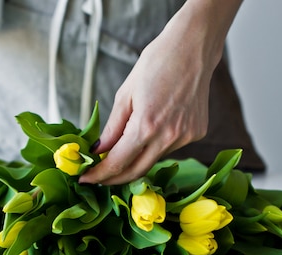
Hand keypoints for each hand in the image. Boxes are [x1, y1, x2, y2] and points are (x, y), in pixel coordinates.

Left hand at [79, 0, 241, 185]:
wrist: (192, 48)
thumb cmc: (155, 64)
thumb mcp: (125, 94)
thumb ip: (112, 128)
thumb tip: (98, 152)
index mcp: (146, 126)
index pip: (117, 163)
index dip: (99, 175)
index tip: (85, 179)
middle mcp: (168, 137)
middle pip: (136, 172)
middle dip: (114, 179)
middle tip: (97, 178)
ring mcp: (185, 137)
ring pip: (153, 160)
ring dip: (135, 160)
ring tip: (121, 150)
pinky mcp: (196, 133)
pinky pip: (169, 148)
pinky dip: (154, 146)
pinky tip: (152, 129)